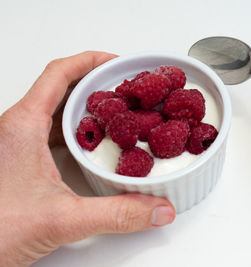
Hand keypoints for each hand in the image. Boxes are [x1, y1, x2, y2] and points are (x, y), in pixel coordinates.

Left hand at [0, 51, 174, 266]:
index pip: (59, 74)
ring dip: (84, 107)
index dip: (90, 61)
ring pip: (54, 110)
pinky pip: (49, 132)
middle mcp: (17, 129)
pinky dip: (73, 130)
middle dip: (93, 84)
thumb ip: (117, 213)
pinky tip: (90, 144)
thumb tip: (157, 209)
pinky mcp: (19, 160)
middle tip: (123, 89)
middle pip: (59, 88)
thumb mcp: (62, 218)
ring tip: (113, 112)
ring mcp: (16, 144)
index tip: (116, 62)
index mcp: (23, 126)